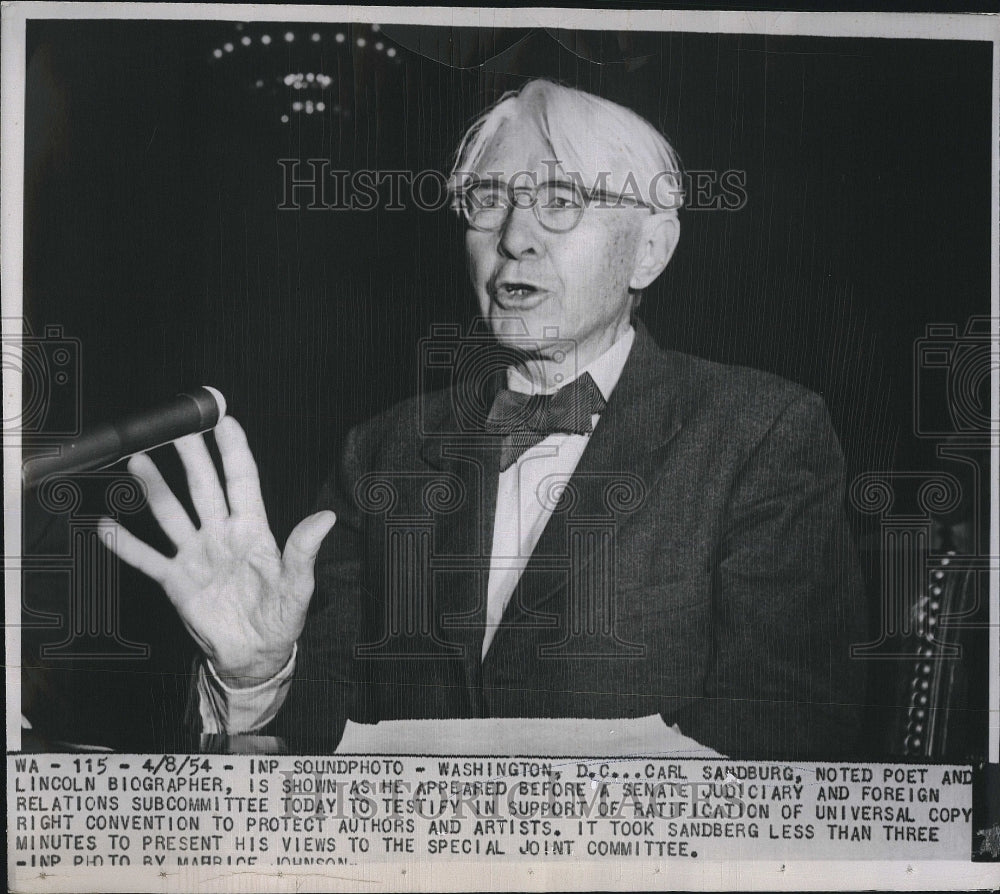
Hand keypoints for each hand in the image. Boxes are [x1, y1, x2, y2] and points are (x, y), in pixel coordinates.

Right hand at [98, 417, 335, 686]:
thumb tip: (325, 518)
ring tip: (138, 460)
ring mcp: (196, 554)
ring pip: (171, 512)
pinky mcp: (176, 580)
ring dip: (154, 488)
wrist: (254, 655)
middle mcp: (221, 534)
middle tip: (179, 428)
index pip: (242, 481)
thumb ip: (304, 551)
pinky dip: (126, 544)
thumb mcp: (298, 586)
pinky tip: (106, 526)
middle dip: (192, 456)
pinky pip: (147, 558)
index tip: (225, 421)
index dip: (234, 451)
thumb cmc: (280, 618)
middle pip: (203, 487)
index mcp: (253, 530)